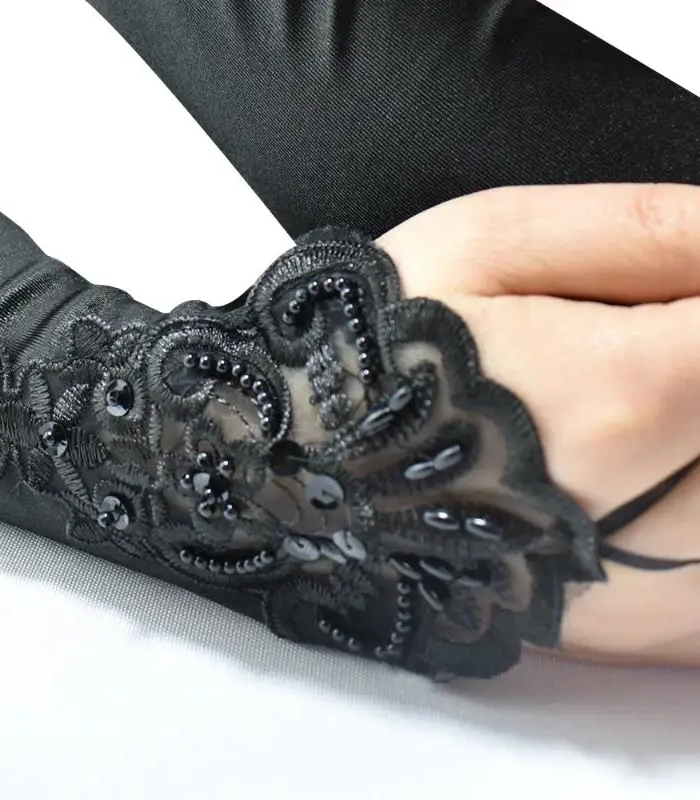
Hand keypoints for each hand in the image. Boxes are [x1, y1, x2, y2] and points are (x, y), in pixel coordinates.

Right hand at [377, 183, 699, 667]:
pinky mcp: (609, 631)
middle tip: (633, 349)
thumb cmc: (361, 356)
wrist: (286, 462)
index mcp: (620, 394)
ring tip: (620, 410)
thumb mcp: (485, 243)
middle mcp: (641, 510)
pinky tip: (655, 487)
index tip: (677, 289)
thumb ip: (640, 228)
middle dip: (694, 374)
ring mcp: (629, 590)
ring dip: (697, 448)